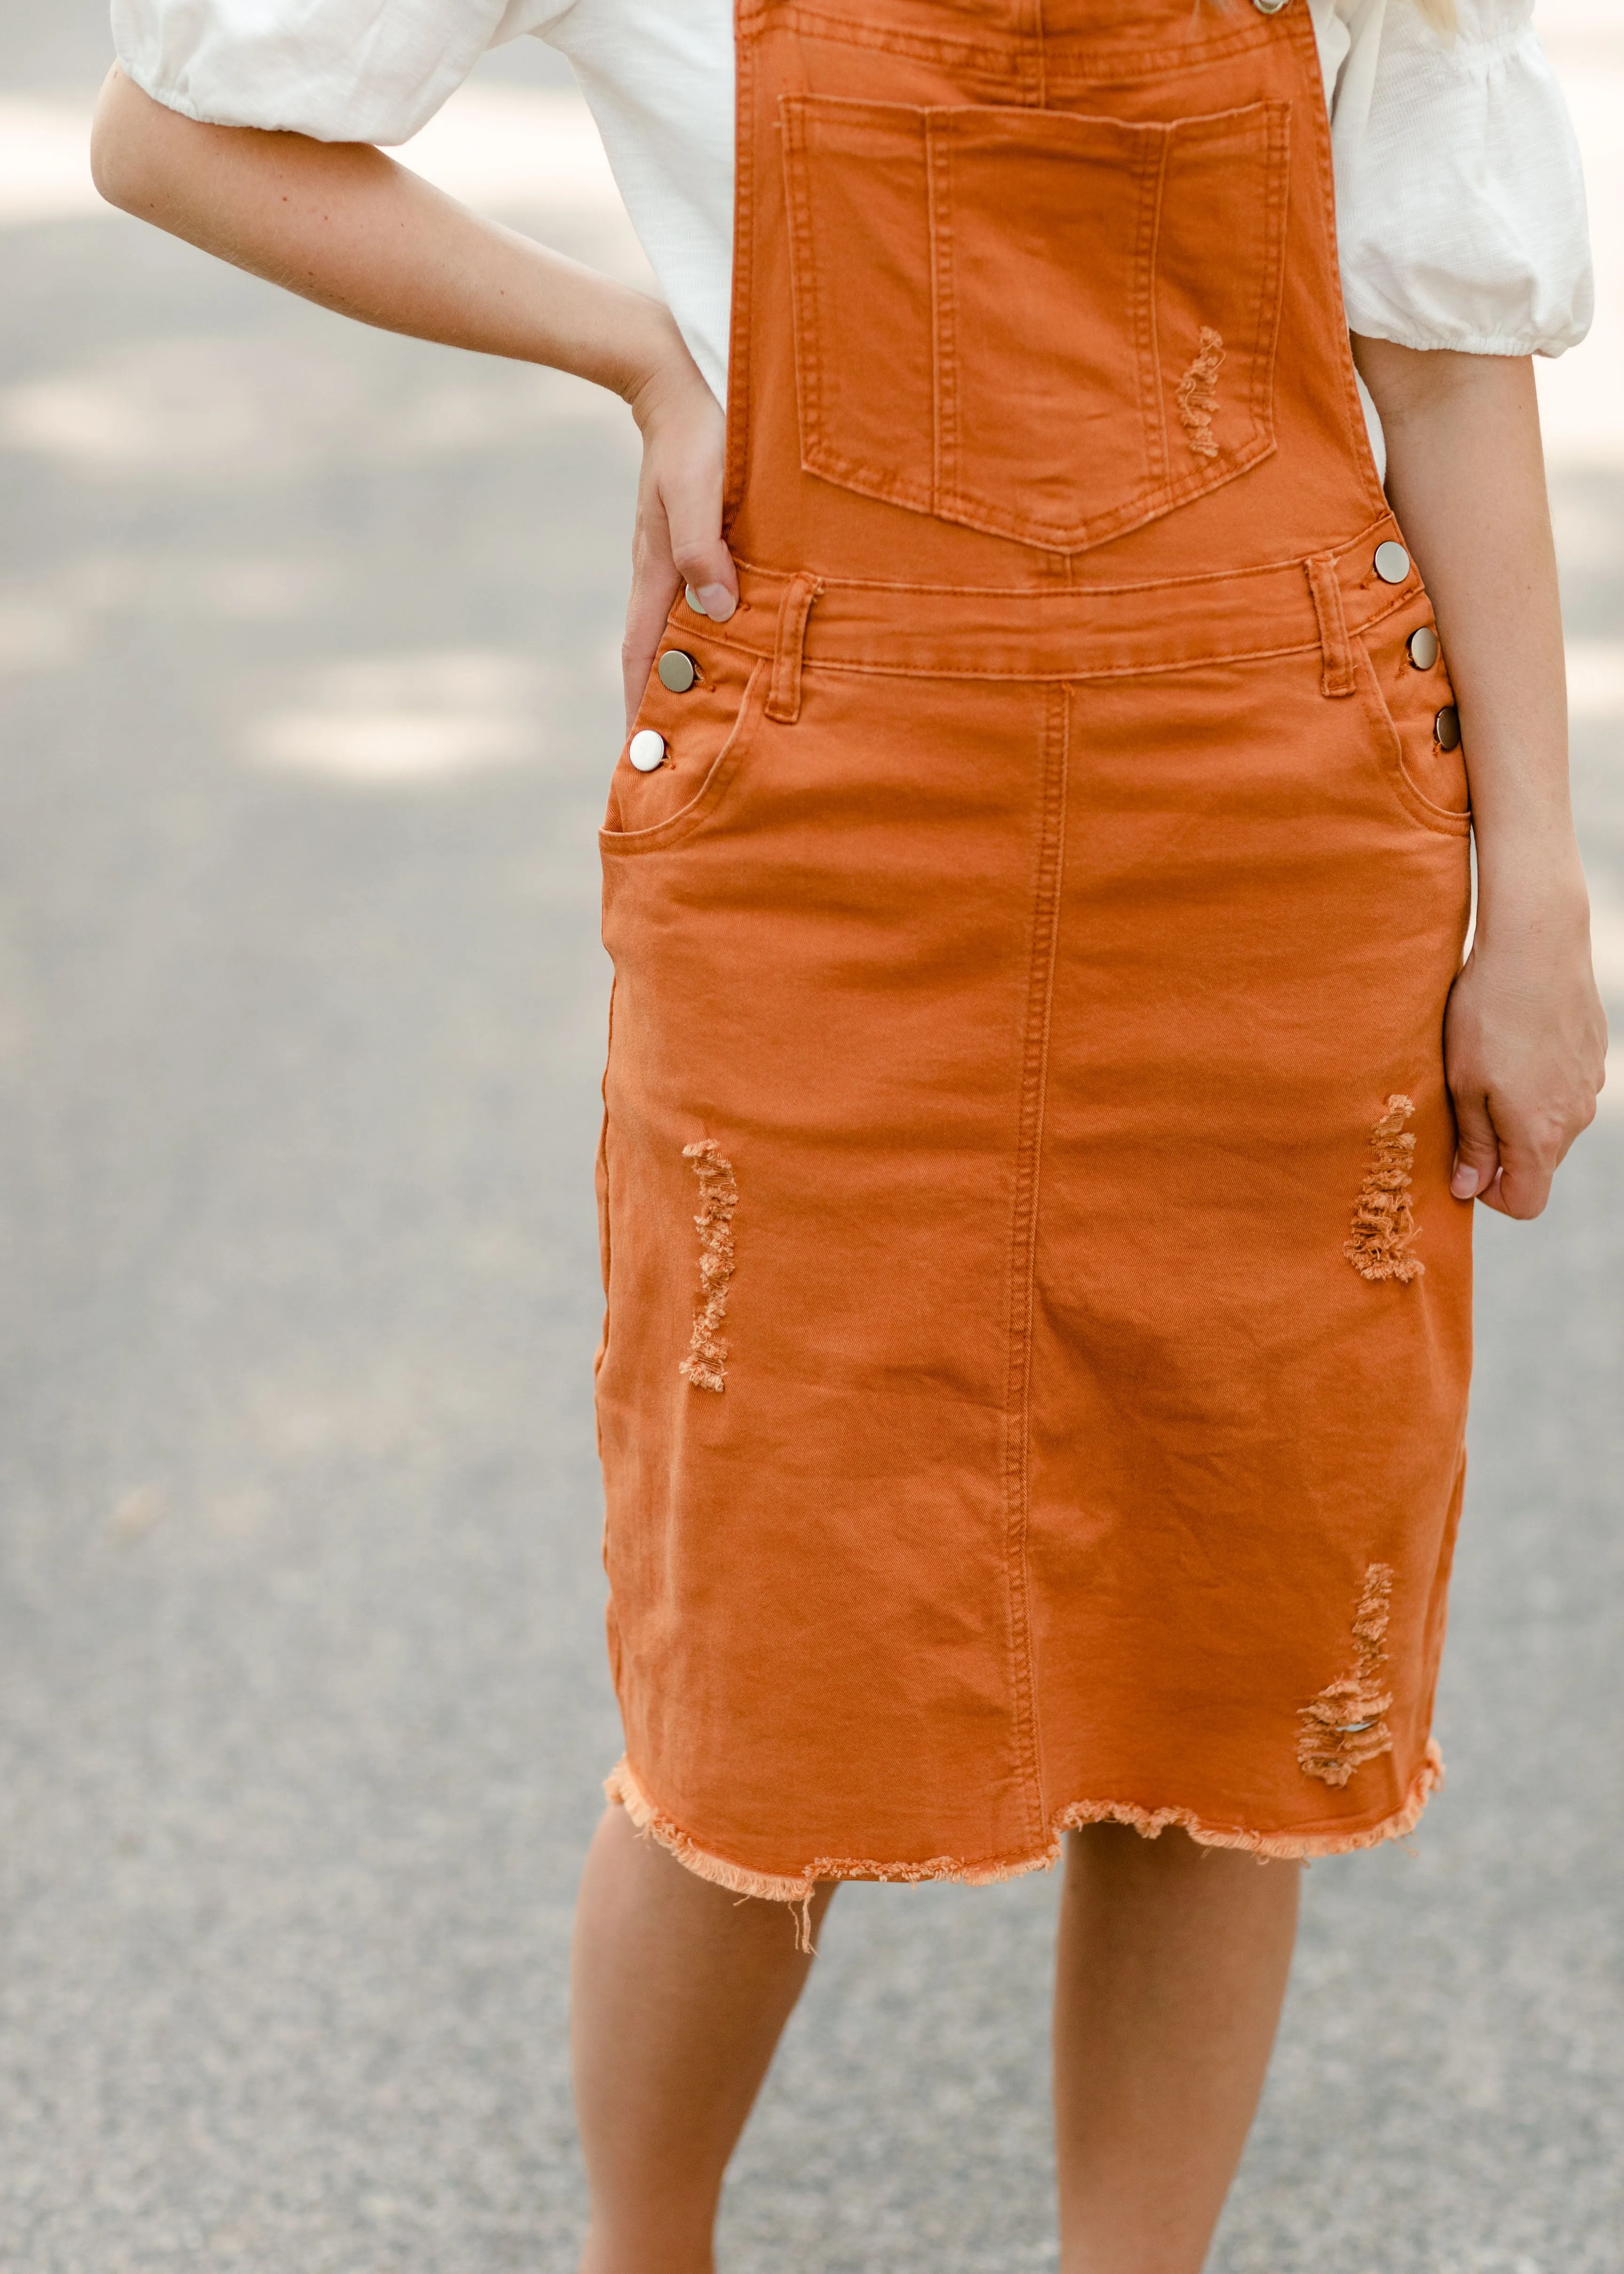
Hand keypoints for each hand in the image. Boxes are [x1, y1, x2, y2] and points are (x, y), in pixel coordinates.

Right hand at [622, 343, 736, 725]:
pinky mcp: (698, 541)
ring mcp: (677, 558)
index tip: (642, 755)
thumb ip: (705, 548)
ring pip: (681, 629)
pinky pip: (700, 602)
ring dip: (690, 672)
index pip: (642, 653)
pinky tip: (731, 650)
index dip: (640, 705)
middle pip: (658, 652)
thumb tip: (719, 610)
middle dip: (663, 703)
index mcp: (656, 569)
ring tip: (708, 720)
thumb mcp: (700, 488)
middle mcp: (662, 572)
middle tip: (679, 756)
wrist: (681, 380)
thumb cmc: (697, 432)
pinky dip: (708, 637)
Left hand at [1444, 887, 1607, 1216]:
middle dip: (1503, 1153)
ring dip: (1520, 1115)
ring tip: (1489, 1069)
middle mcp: (1575, 1116)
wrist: (1536, 945)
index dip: (1492, 1196)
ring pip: (1553, 1124)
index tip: (1465, 1165)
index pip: (1527, 1203)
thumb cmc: (1488, 1015)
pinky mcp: (1594, 1054)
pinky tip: (1515, 1043)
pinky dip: (1539, 1082)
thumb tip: (1469, 1189)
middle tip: (1466, 1110)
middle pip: (1540, 1164)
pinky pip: (1564, 1088)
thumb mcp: (1462, 1085)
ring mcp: (1590, 1084)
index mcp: (1540, 1134)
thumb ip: (1472, 1144)